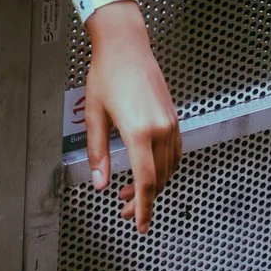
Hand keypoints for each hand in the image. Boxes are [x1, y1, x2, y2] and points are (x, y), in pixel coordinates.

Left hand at [81, 5, 181, 230]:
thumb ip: (98, 153)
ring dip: (153, 186)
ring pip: (168, 168)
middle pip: (158, 179)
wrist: (126, 46)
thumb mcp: (95, 116)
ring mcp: (171, 124)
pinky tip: (150, 172)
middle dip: (143, 200)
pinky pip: (175, 153)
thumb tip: (100, 183)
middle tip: (125, 211)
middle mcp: (161, 129)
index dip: (143, 207)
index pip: (146, 181)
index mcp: (139, 131)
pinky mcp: (174, 118)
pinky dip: (164, 169)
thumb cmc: (107, 75)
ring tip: (131, 194)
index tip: (139, 225)